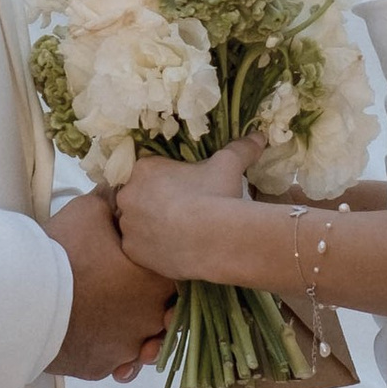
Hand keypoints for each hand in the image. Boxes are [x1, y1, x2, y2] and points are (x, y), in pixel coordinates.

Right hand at [46, 189, 175, 381]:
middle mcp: (152, 319)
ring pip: (142, 339)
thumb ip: (114, 200)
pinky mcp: (103, 367)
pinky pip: (116, 360)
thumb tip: (122, 190)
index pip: (179, 272)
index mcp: (157, 281)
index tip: (147, 258)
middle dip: (149, 297)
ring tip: (110, 311)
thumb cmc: (63, 253)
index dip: (164, 263)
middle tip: (126, 283)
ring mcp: (128, 348)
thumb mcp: (90, 211)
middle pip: (164, 309)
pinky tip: (95, 332)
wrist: (25, 301)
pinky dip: (109, 347)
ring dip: (132, 327)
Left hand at [111, 139, 264, 286]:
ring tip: (179, 234)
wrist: (213, 238)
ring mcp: (127, 225)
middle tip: (183, 214)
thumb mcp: (229, 164)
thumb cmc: (216, 195)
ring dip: (151, 227)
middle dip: (155, 204)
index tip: (185, 191)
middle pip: (139, 197)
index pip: (150, 172)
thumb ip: (240, 148)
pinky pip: (139, 248)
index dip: (167, 182)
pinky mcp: (132, 251)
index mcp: (145, 168)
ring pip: (137, 224)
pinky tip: (173, 249)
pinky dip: (152, 250)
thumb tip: (259, 137)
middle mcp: (128, 195)